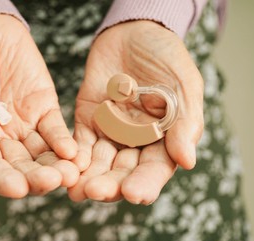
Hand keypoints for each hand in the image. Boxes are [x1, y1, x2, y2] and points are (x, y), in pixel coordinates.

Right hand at [0, 12, 78, 197]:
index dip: (2, 180)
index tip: (17, 189)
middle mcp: (0, 140)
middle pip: (20, 166)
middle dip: (36, 177)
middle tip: (52, 181)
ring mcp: (24, 127)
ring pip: (41, 153)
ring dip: (56, 165)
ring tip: (69, 173)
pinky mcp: (45, 111)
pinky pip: (55, 130)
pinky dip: (63, 141)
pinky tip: (71, 151)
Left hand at [68, 21, 203, 203]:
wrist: (133, 33)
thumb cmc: (165, 57)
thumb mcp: (183, 85)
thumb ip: (184, 123)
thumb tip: (186, 162)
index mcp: (164, 140)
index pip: (155, 169)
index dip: (145, 183)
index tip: (134, 194)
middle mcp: (136, 143)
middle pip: (123, 172)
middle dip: (110, 184)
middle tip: (96, 192)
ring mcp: (111, 133)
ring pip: (99, 163)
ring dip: (88, 177)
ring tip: (76, 190)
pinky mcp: (88, 122)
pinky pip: (80, 143)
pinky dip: (74, 156)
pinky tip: (66, 167)